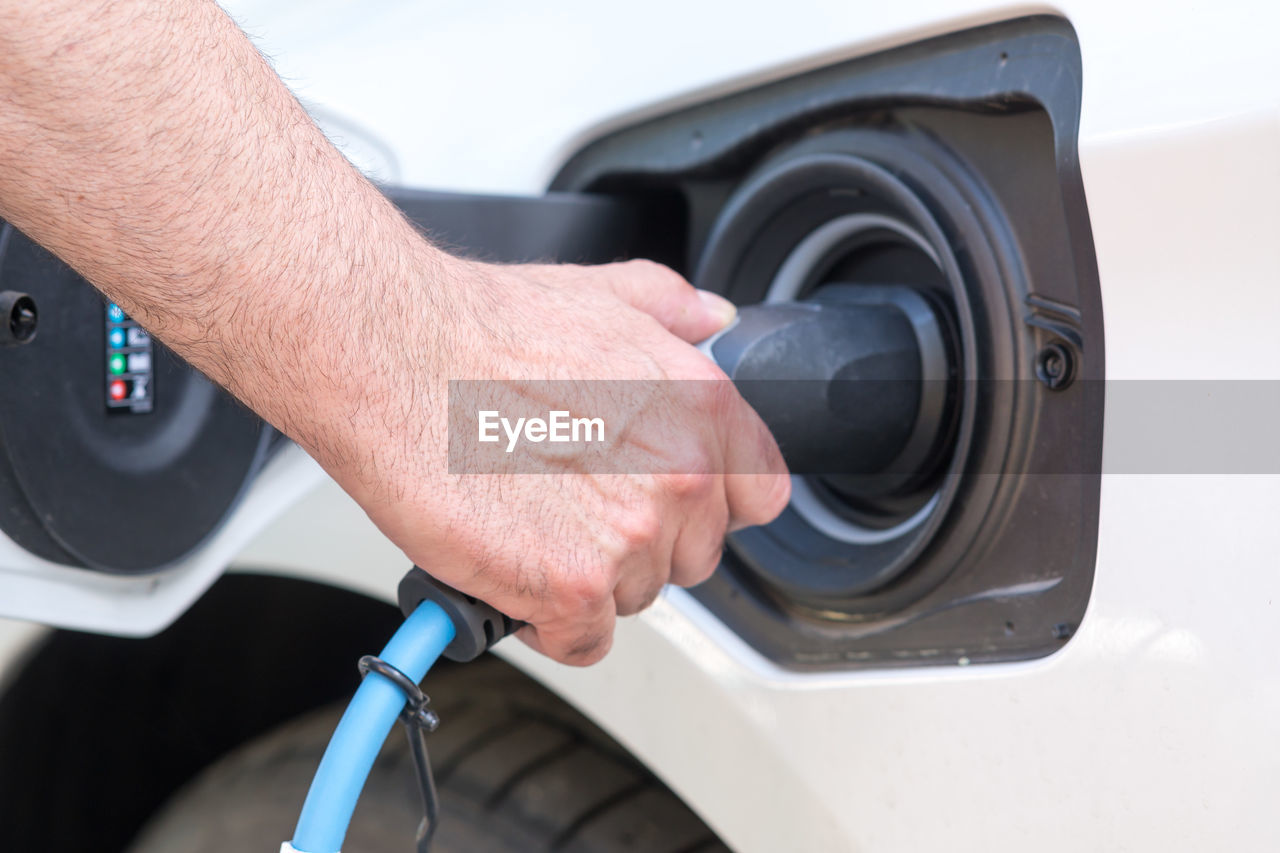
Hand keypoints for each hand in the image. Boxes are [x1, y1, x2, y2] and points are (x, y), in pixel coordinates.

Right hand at [328, 256, 790, 664]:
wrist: (396, 357)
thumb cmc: (483, 328)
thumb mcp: (607, 292)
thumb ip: (678, 311)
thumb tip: (714, 321)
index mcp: (705, 408)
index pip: (759, 495)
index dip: (708, 503)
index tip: (666, 503)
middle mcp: (684, 475)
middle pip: (693, 555)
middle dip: (642, 542)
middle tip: (573, 504)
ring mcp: (632, 538)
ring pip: (635, 598)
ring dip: (590, 579)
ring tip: (531, 523)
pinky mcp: (573, 590)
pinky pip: (582, 640)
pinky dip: (546, 620)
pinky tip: (512, 568)